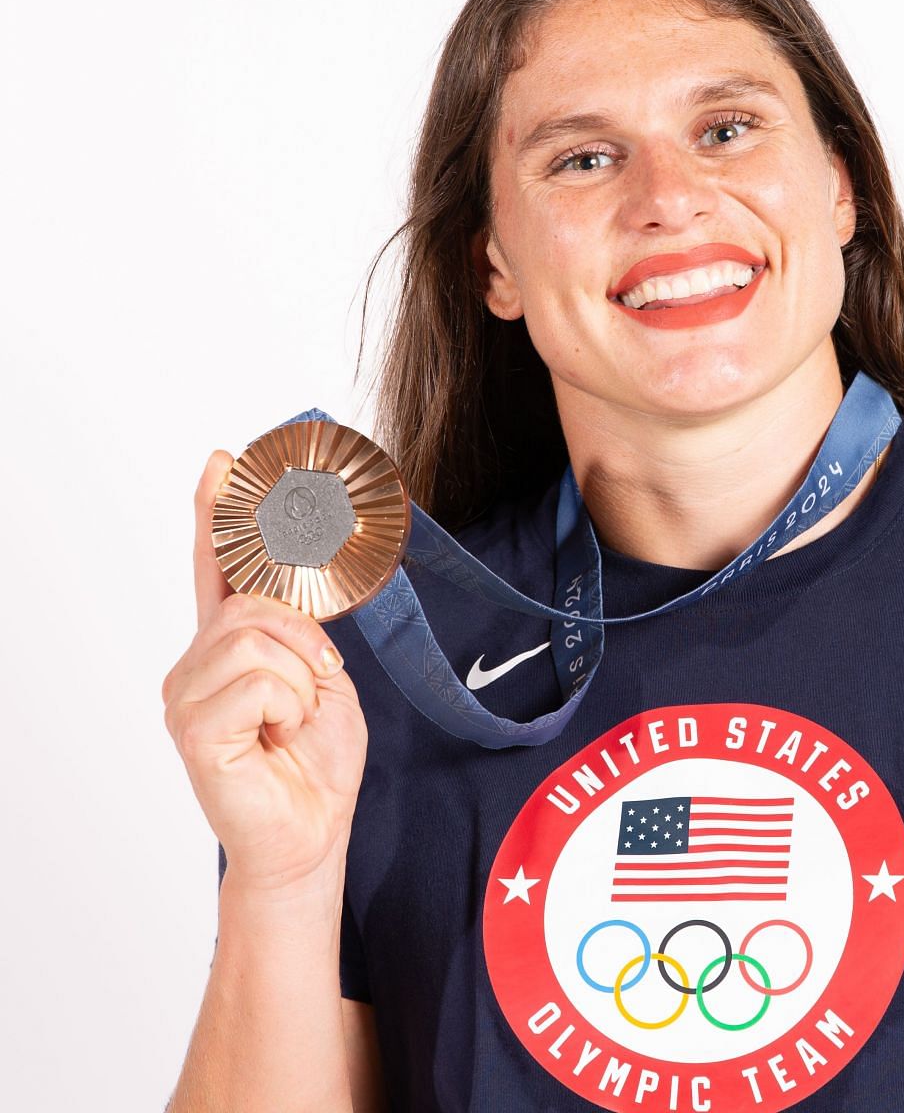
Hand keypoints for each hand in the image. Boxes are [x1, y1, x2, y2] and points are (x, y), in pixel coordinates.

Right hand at [162, 449, 369, 891]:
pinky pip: (261, 681)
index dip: (219, 514)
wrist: (310, 834)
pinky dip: (289, 707)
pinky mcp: (193, 728)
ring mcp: (186, 695)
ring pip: (261, 639)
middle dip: (308, 641)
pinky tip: (277, 739)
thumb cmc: (314, 762)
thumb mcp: (323, 679)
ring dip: (302, 681)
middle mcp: (195, 664)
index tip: (223, 462)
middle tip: (316, 690)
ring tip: (293, 722)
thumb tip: (292, 577)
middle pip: (258, 603)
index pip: (217, 568)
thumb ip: (300, 629)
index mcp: (228, 647)